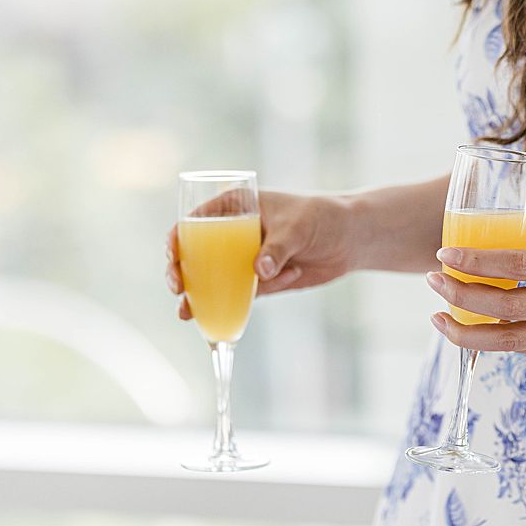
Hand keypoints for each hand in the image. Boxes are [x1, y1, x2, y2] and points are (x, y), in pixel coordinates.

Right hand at [167, 191, 358, 320]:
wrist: (351, 239)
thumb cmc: (322, 218)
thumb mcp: (298, 228)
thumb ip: (277, 248)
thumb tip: (258, 271)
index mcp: (235, 207)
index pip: (195, 222)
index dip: (177, 240)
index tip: (174, 256)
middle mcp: (233, 234)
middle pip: (195, 255)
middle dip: (180, 273)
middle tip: (178, 289)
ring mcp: (244, 259)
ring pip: (212, 279)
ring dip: (197, 297)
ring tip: (186, 314)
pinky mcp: (259, 281)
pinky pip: (240, 295)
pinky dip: (232, 307)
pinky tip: (227, 317)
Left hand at [425, 235, 525, 364]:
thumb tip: (479, 258)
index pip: (516, 265)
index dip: (476, 262)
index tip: (444, 255)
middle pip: (506, 308)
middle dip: (461, 295)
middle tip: (434, 282)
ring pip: (508, 341)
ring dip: (466, 331)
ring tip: (440, 318)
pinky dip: (498, 338)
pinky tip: (481, 327)